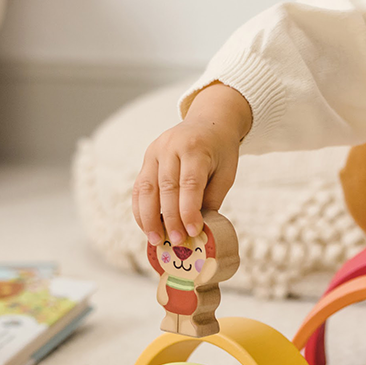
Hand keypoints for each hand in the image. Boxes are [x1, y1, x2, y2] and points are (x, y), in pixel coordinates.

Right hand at [132, 82, 251, 246]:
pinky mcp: (147, 158)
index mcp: (195, 148)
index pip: (189, 183)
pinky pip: (139, 187)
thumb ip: (212, 198)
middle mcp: (171, 147)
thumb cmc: (220, 151)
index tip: (193, 232)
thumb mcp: (226, 172)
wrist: (209, 122)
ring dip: (148, 218)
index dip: (189, 210)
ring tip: (155, 240)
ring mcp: (155, 151)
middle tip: (175, 242)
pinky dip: (141, 209)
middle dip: (169, 218)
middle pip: (166, 187)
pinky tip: (147, 226)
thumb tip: (198, 230)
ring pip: (146, 188)